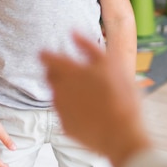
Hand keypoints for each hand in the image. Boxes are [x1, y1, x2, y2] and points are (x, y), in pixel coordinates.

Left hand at [41, 31, 151, 166]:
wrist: (121, 134)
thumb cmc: (120, 96)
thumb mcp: (111, 63)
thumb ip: (88, 46)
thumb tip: (72, 32)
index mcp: (70, 72)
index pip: (47, 58)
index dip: (45, 54)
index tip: (45, 52)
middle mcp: (60, 90)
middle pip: (48, 77)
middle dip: (53, 71)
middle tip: (68, 70)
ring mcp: (61, 110)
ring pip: (56, 94)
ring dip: (63, 89)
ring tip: (82, 90)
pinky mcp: (65, 127)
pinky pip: (64, 112)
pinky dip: (71, 107)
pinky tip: (87, 108)